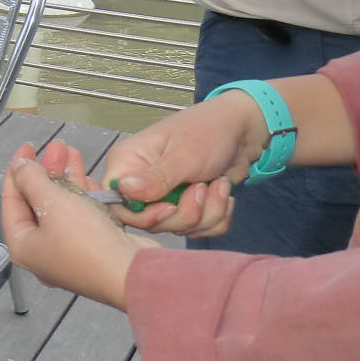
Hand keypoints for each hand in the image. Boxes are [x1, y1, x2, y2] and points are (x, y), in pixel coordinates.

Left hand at [0, 141, 161, 308]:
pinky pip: (83, 216)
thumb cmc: (87, 242)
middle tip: (56, 148)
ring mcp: (69, 250)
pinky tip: (89, 178)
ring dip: (67, 179)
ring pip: (63, 206)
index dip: (18, 171)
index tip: (26, 149)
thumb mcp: (52, 202)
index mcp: (23, 244)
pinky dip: (85, 196)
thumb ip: (32, 179)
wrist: (133, 273)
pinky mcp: (94, 248)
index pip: (12, 200)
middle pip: (38, 201)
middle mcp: (43, 250)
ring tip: (73, 153)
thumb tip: (18, 166)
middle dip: (47, 171)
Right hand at [98, 93, 261, 237]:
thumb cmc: (209, 132)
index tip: (169, 207)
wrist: (243, 131)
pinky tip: (222, 192)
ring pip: (177, 226)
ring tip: (219, 184)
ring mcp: (164, 197)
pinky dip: (217, 215)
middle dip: (186, 213)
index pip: (116, 202)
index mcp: (128, 163)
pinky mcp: (185, 206)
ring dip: (207, 212)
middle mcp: (141, 183)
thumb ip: (155, 178)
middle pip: (149, 221)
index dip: (141, 214)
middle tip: (202, 188)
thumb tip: (122, 190)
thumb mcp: (183, 156)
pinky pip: (197, 228)